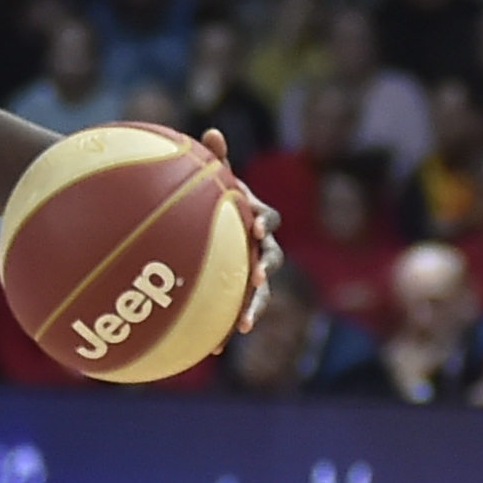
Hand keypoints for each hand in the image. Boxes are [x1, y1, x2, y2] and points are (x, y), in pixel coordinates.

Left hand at [208, 128, 280, 328]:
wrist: (217, 231)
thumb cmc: (217, 203)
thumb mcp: (215, 182)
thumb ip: (215, 160)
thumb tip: (213, 132)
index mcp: (257, 221)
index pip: (267, 220)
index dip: (263, 222)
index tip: (254, 225)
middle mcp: (262, 250)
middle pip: (271, 261)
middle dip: (265, 270)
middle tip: (257, 276)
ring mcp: (252, 276)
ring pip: (260, 295)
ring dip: (253, 309)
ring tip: (242, 327)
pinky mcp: (239, 298)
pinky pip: (234, 314)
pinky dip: (225, 331)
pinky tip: (211, 350)